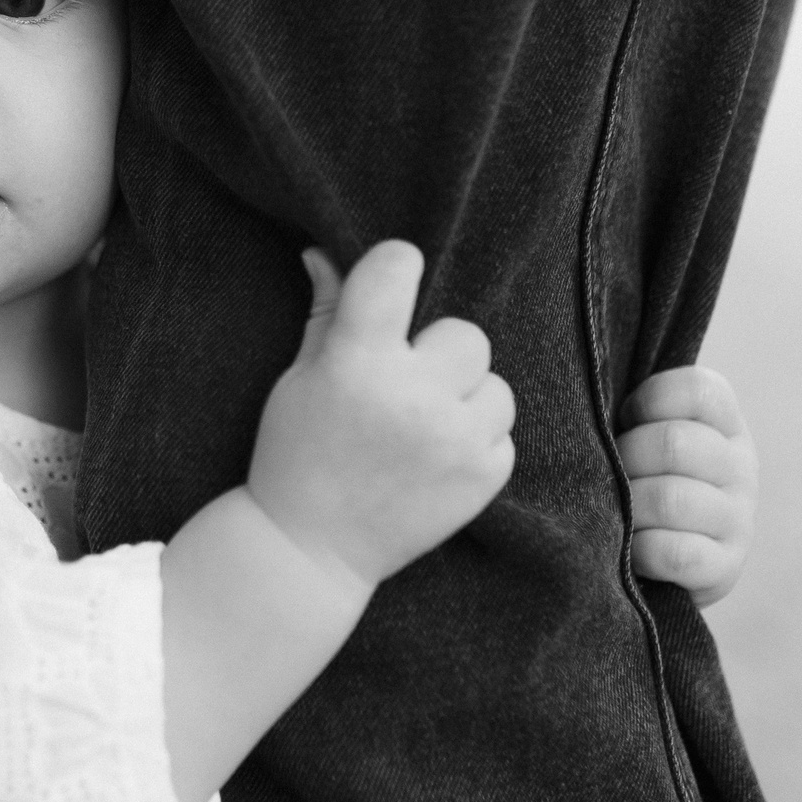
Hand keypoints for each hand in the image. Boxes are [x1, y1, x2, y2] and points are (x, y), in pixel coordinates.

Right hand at [244, 240, 516, 592]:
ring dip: (464, 400)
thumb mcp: (300, 379)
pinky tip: (436, 461)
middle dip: (435, 356)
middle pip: (464, 333)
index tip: (388, 288)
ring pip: (494, 384)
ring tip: (423, 428)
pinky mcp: (483, 478)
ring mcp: (455, 440)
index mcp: (357, 361)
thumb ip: (327, 312)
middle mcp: (412, 396)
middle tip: (403, 389)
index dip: (394, 268)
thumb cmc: (297, 454)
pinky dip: (476, 443)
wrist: (310, 549)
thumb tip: (325, 252)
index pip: (397, 266)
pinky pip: (503, 433)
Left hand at [616, 365, 756, 607]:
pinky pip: (676, 554)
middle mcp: (741, 466)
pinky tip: (631, 549)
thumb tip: (590, 393)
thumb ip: (634, 411)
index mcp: (724, 423)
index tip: (625, 419)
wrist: (660, 560)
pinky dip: (641, 551)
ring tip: (616, 512)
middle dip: (626, 458)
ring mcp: (738, 517)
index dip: (648, 401)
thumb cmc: (640, 480)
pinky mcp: (726, 567)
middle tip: (611, 472)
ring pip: (671, 499)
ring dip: (628, 507)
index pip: (697, 389)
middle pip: (674, 444)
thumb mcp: (645, 434)